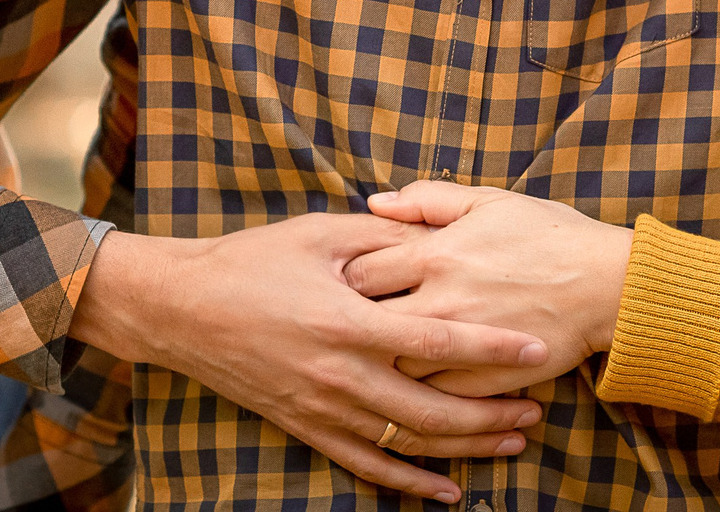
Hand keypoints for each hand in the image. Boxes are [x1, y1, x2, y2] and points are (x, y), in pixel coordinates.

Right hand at [70, 213, 547, 502]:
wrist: (183, 308)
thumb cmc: (253, 261)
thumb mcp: (320, 234)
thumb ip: (384, 240)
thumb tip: (438, 238)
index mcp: (347, 320)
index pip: (436, 342)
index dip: (491, 348)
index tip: (536, 349)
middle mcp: (339, 373)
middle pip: (432, 409)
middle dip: (491, 412)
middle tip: (536, 409)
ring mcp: (322, 408)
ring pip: (407, 443)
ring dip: (464, 446)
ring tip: (510, 440)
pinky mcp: (306, 427)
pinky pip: (366, 464)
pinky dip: (409, 483)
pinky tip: (447, 491)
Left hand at [348, 184, 632, 399]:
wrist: (606, 285)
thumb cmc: (550, 235)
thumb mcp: (489, 201)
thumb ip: (427, 199)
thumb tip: (374, 202)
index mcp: (436, 253)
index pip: (361, 271)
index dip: (343, 279)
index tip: (341, 284)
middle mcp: (440, 302)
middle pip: (365, 324)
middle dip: (348, 326)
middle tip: (340, 325)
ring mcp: (459, 346)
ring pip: (389, 368)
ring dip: (373, 364)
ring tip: (364, 358)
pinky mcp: (481, 381)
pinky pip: (428, 396)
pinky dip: (411, 393)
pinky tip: (404, 386)